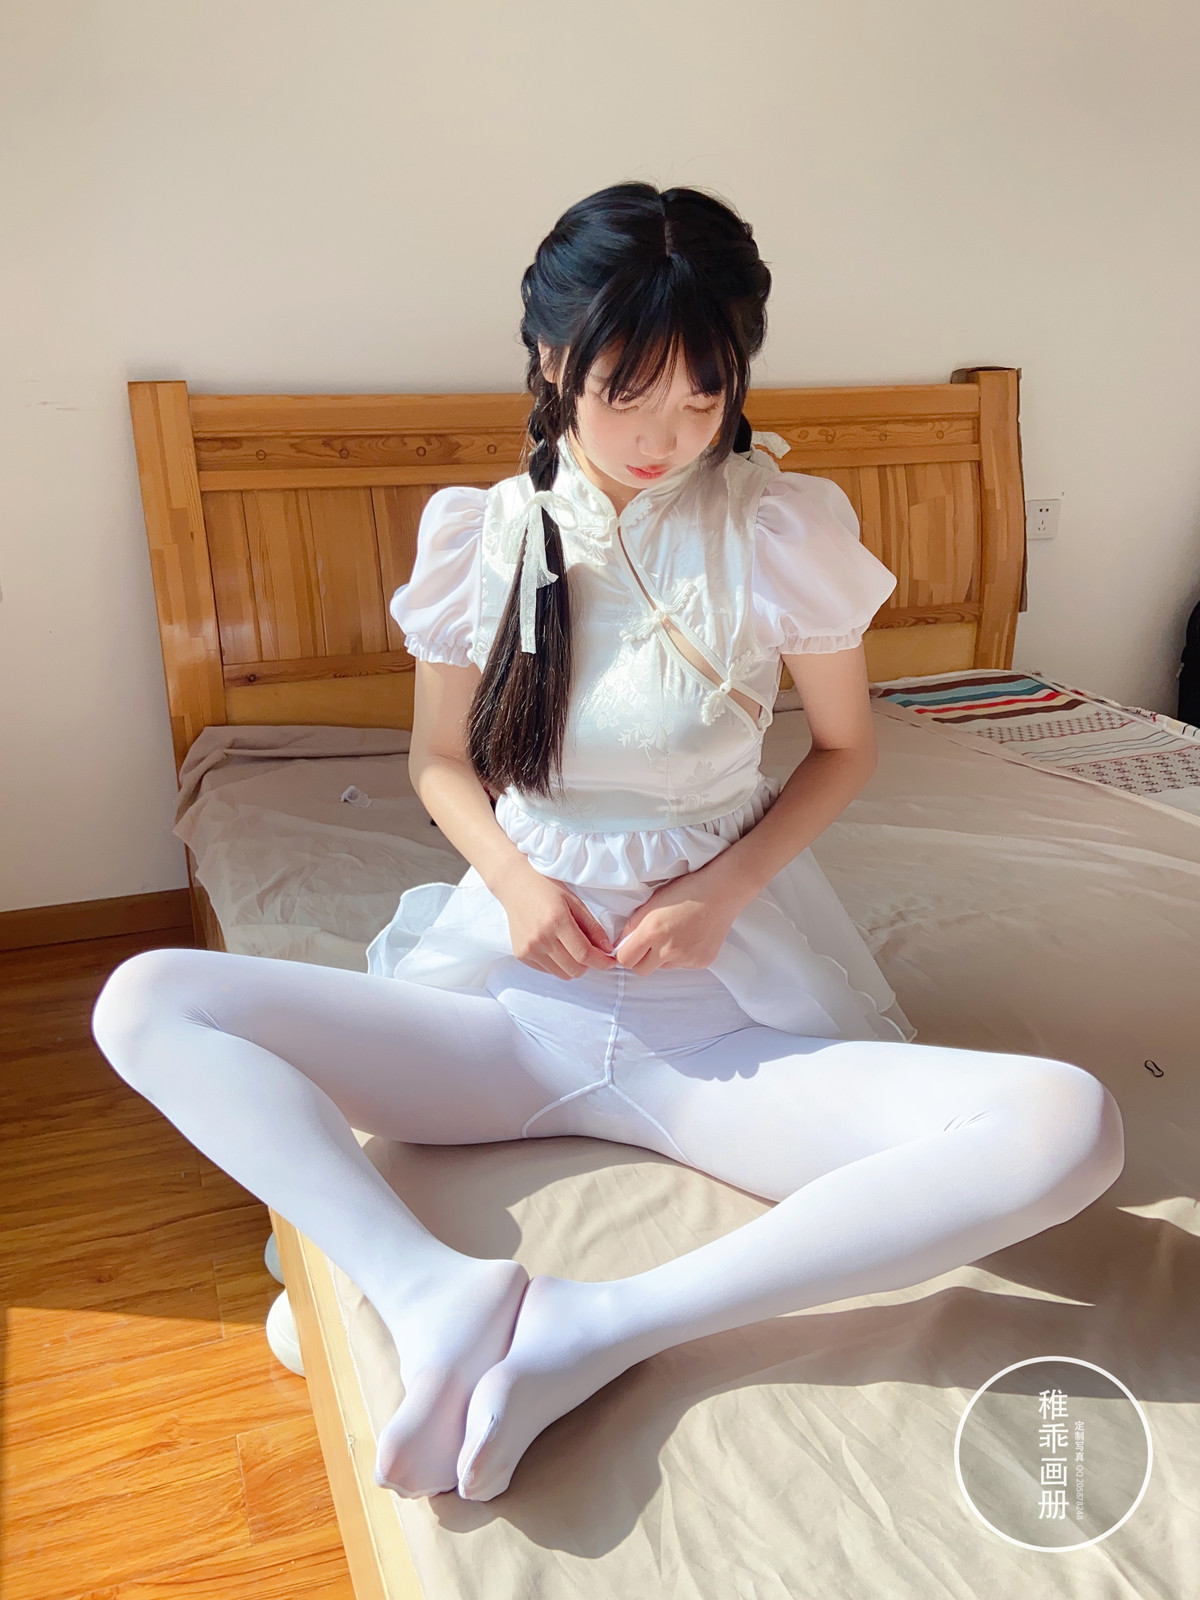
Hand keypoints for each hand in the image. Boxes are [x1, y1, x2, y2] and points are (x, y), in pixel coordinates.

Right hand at [495, 862, 617, 980]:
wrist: (514, 885)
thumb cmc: (546, 888)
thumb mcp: (574, 901)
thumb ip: (592, 927)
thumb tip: (607, 949)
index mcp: (557, 921)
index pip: (584, 954)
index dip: (601, 962)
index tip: (610, 962)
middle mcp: (541, 938)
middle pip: (575, 969)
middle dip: (589, 965)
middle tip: (591, 952)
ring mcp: (529, 949)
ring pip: (562, 974)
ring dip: (573, 965)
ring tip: (571, 947)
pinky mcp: (520, 955)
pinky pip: (547, 970)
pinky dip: (557, 964)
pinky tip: (555, 946)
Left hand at [612, 863, 744, 974]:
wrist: (721, 892)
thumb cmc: (687, 891)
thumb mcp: (653, 902)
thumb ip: (634, 924)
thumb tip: (622, 942)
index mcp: (652, 931)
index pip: (625, 960)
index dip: (624, 953)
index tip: (629, 946)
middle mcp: (668, 949)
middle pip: (641, 970)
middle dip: (640, 959)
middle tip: (648, 944)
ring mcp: (686, 958)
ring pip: (662, 967)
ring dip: (662, 956)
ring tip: (675, 934)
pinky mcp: (700, 962)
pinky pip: (682, 965)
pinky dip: (682, 955)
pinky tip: (690, 937)